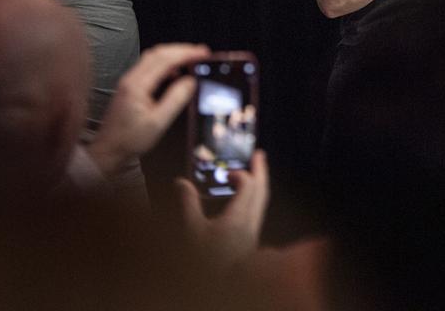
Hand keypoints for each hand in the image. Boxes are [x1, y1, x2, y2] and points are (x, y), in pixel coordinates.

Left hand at [86, 42, 208, 176]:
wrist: (108, 151)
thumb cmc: (130, 140)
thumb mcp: (158, 123)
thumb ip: (176, 99)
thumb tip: (191, 81)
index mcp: (137, 85)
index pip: (165, 59)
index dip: (186, 53)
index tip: (203, 53)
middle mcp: (131, 78)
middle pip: (158, 53)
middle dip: (182, 50)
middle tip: (201, 52)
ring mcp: (129, 81)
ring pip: (153, 58)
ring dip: (173, 55)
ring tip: (192, 59)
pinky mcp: (130, 86)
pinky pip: (150, 67)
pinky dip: (166, 63)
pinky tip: (175, 73)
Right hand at [175, 150, 269, 268]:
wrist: (214, 291)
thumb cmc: (202, 261)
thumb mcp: (190, 231)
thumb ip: (188, 204)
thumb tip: (181, 182)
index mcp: (239, 219)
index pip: (248, 186)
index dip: (240, 174)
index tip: (227, 172)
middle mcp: (251, 225)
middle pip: (263, 193)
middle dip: (261, 172)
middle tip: (259, 154)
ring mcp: (252, 235)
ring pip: (262, 204)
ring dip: (260, 186)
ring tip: (255, 173)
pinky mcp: (249, 244)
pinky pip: (257, 214)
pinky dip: (254, 200)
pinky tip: (244, 202)